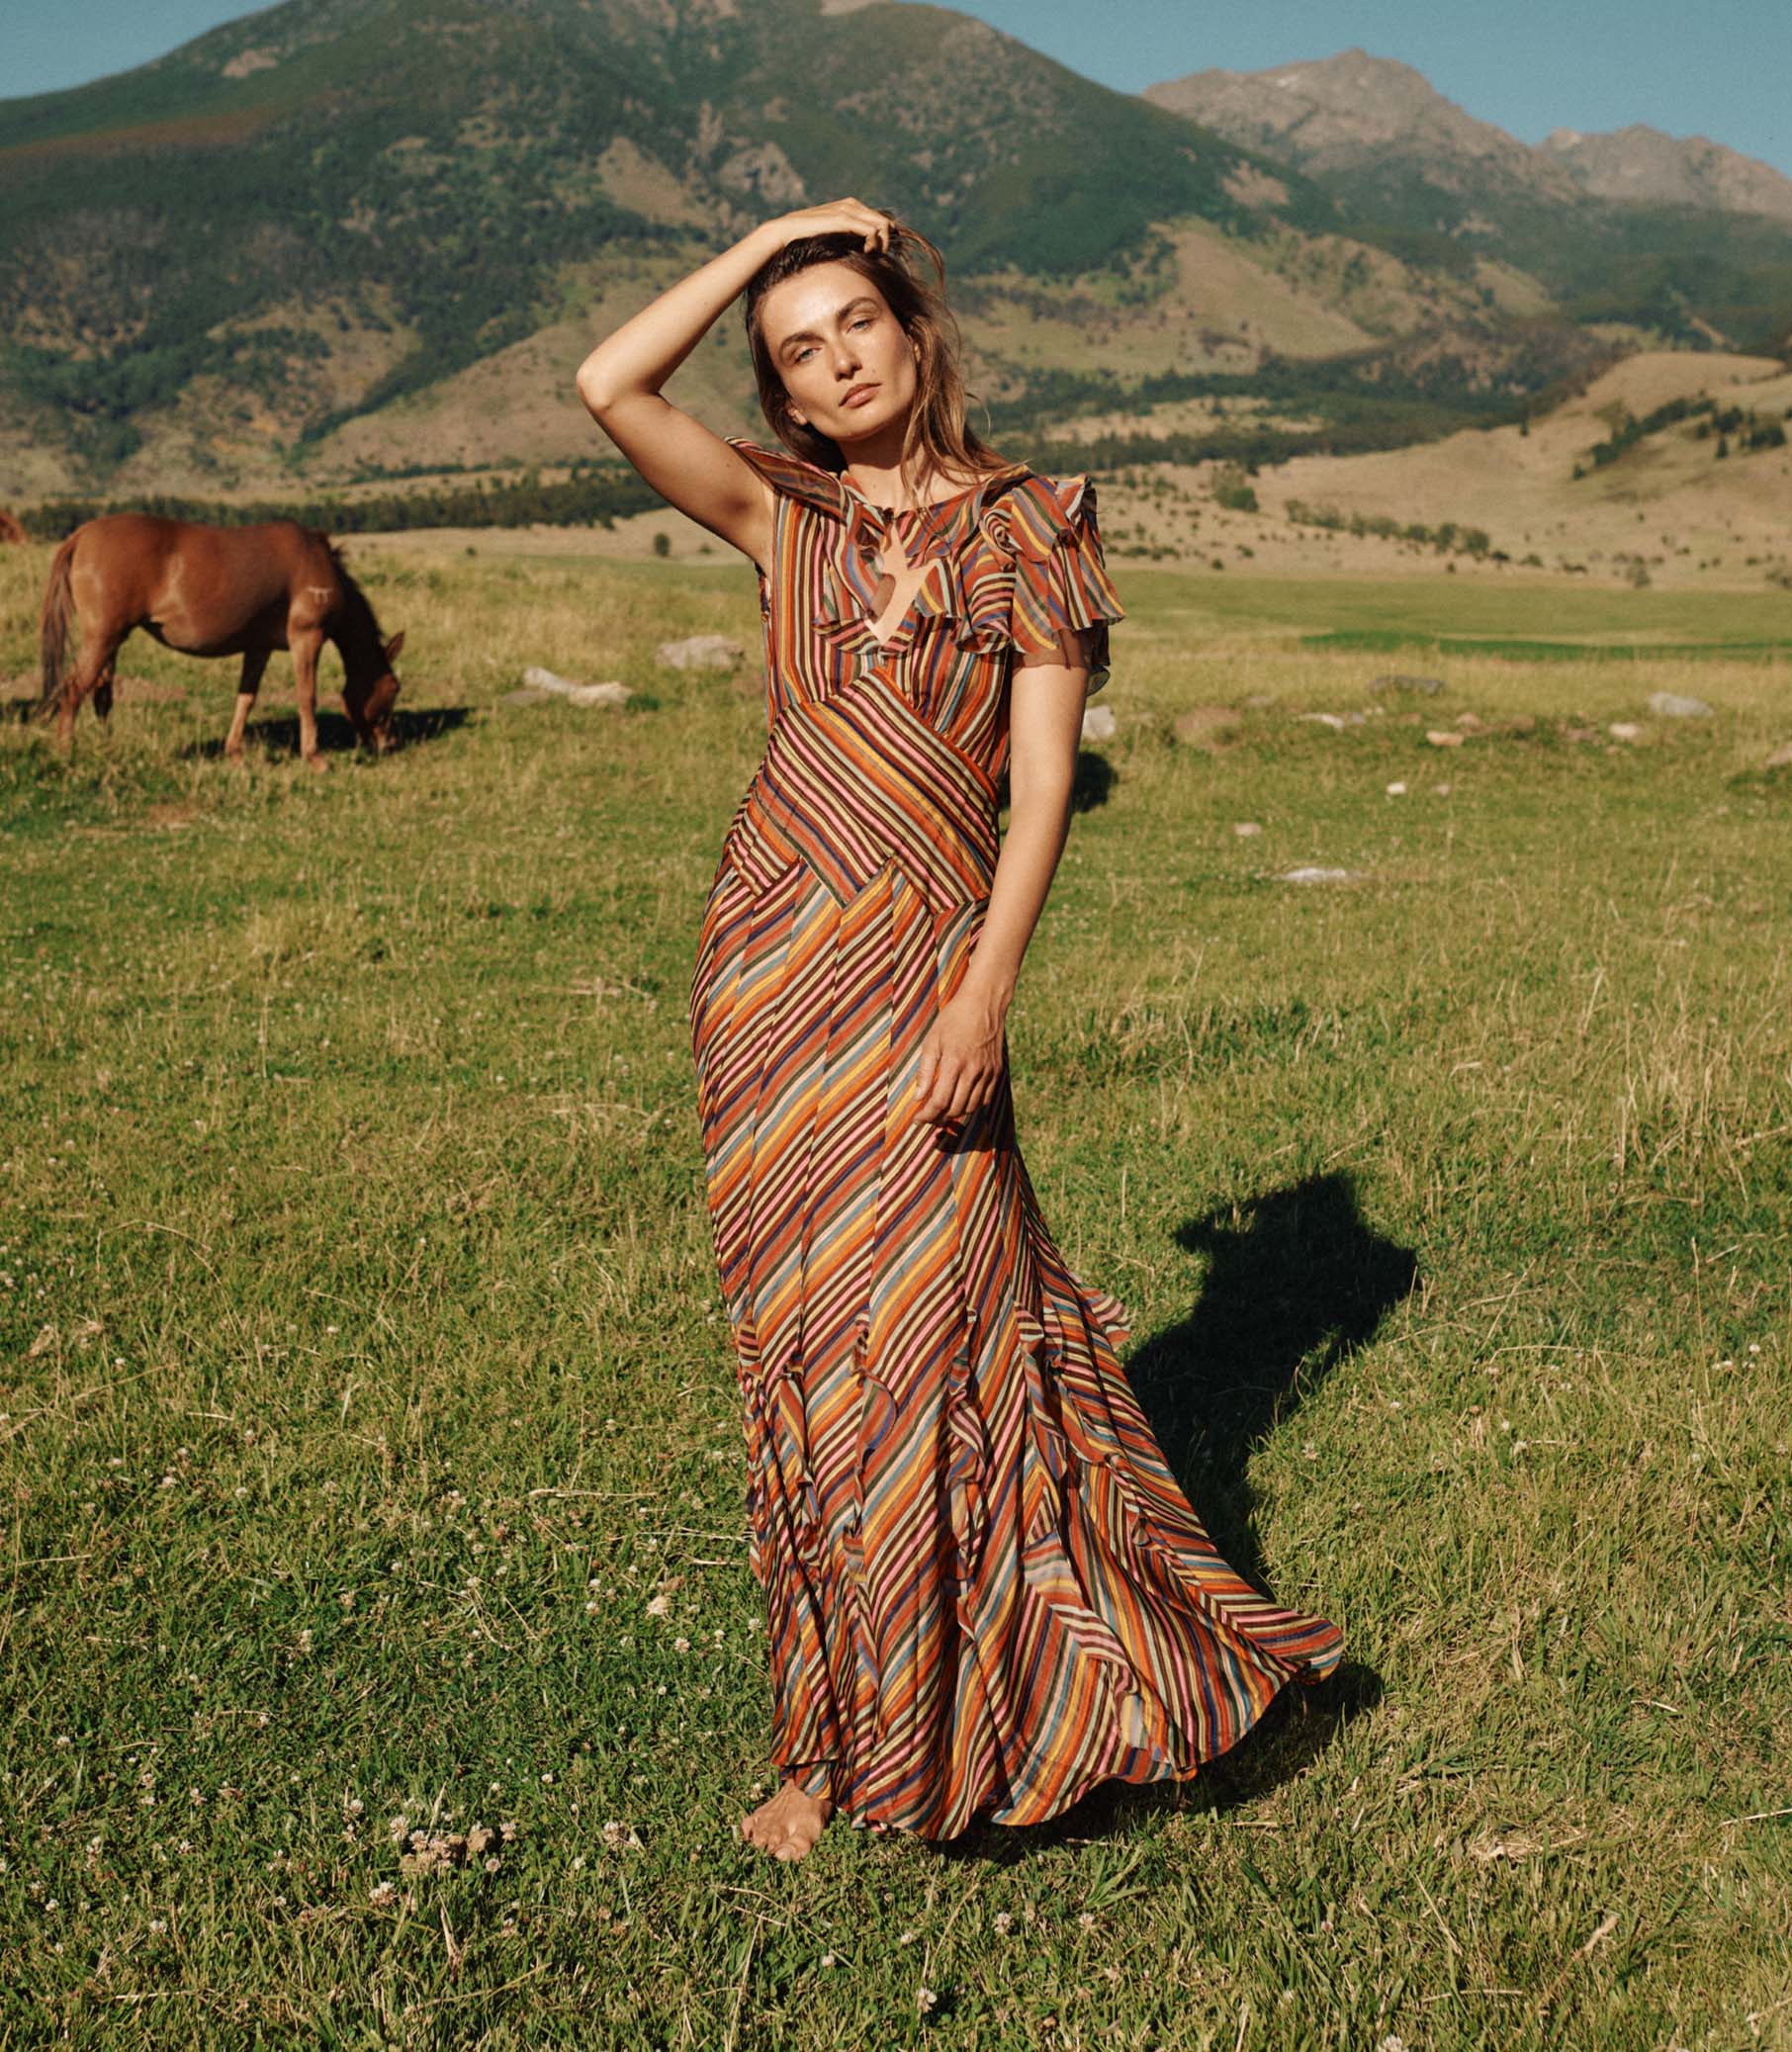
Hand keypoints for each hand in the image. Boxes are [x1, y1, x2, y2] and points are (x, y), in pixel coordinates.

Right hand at [761, 198, 894, 256]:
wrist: (786, 232)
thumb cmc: (806, 238)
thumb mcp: (831, 236)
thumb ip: (846, 237)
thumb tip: (862, 250)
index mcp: (851, 206)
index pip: (880, 218)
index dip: (887, 236)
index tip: (882, 253)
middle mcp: (852, 204)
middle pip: (886, 221)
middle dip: (888, 241)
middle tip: (880, 257)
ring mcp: (848, 210)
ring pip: (883, 225)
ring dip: (883, 244)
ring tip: (872, 255)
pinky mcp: (844, 219)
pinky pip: (871, 231)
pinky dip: (874, 244)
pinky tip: (866, 252)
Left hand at [913, 984, 1007, 1128]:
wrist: (984, 1003)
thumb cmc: (954, 1019)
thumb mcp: (932, 1041)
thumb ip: (925, 1071)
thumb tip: (918, 1097)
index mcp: (954, 1063)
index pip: (939, 1101)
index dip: (927, 1115)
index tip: (917, 1119)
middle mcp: (974, 1071)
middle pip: (955, 1108)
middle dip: (938, 1117)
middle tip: (927, 1117)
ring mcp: (988, 1072)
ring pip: (971, 1107)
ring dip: (955, 1114)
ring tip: (942, 1112)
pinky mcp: (997, 1071)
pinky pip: (985, 1099)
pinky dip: (972, 1106)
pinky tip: (961, 1102)